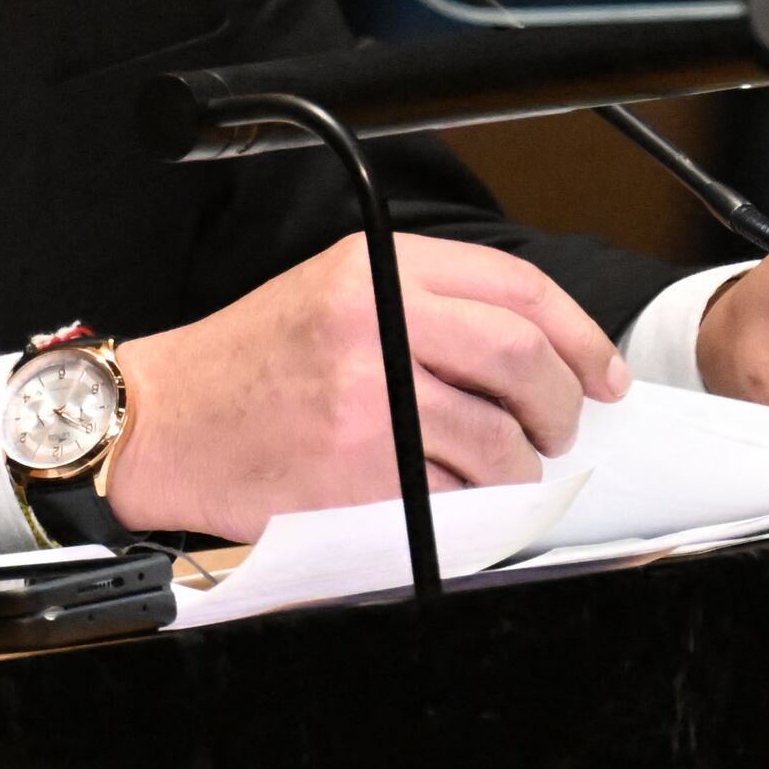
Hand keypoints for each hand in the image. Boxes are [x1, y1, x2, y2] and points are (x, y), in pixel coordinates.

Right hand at [109, 233, 630, 541]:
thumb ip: (427, 302)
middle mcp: (375, 322)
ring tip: (506, 468)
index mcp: (377, 267)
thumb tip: (536, 347)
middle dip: (561, 405)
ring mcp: (366, 399)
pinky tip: (453, 492)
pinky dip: (469, 501)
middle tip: (559, 428)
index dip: (579, 336)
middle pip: (522, 359)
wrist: (165, 421)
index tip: (603, 374)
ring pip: (497, 436)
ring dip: (520, 464)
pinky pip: (451, 492)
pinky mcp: (357, 470)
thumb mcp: (335, 291)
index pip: (517, 289)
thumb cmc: (251, 362)